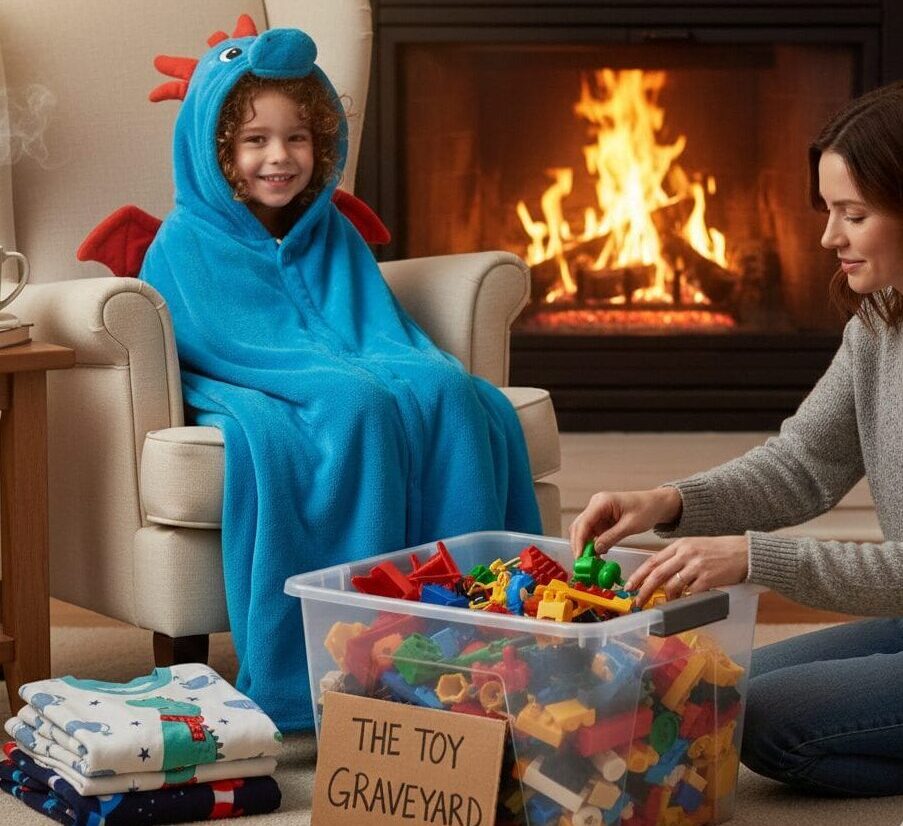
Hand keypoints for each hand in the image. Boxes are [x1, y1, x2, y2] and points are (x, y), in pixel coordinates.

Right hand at [568, 488, 682, 557]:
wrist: (657, 503)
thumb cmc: (647, 508)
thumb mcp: (630, 525)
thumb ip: (611, 537)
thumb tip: (596, 550)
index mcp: (601, 502)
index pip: (584, 522)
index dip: (579, 541)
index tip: (580, 557)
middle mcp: (596, 505)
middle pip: (579, 526)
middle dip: (579, 545)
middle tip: (583, 564)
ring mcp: (597, 512)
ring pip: (584, 531)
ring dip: (585, 546)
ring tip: (589, 563)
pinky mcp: (601, 519)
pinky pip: (592, 533)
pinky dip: (593, 544)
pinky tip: (596, 556)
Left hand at [623, 535, 749, 606]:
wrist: (745, 552)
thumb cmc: (720, 550)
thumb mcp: (695, 546)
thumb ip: (677, 558)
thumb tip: (659, 575)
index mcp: (680, 545)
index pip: (653, 560)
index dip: (639, 575)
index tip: (629, 586)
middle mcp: (686, 553)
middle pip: (657, 573)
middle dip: (644, 589)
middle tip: (637, 601)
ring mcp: (697, 566)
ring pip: (671, 585)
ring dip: (665, 598)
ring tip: (663, 604)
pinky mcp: (708, 578)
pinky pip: (689, 593)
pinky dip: (683, 600)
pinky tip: (682, 603)